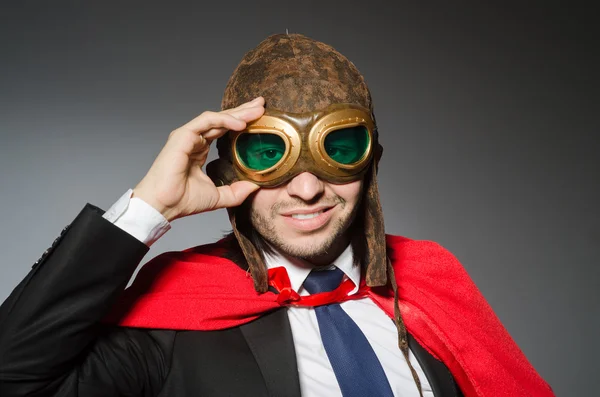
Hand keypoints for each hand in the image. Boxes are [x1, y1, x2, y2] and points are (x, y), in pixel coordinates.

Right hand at [133, 97, 264, 221]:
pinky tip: (240, 123)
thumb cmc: (182, 200)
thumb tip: (256, 187)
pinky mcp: (183, 135)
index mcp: (200, 150)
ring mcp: (188, 136)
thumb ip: (236, 191)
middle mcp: (194, 140)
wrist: (164, 205)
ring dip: (237, 113)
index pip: (223, 130)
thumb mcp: (218, 195)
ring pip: (216, 117)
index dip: (241, 122)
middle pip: (222, 120)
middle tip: (261, 104)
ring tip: (256, 111)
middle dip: (243, 111)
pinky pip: (207, 121)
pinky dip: (224, 120)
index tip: (259, 118)